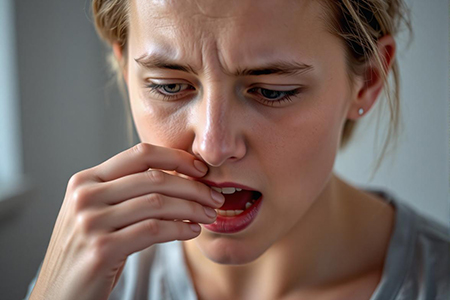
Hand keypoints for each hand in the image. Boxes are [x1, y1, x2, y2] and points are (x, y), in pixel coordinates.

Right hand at [29, 143, 223, 299]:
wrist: (58, 294)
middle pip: (154, 178)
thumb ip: (124, 191)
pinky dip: (180, 229)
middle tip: (214, 196)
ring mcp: (91, 222)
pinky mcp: (102, 249)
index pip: (140, 154)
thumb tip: (176, 176)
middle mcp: (86, 195)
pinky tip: (192, 231)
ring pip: (158, 203)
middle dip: (193, 186)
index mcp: (86, 180)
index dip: (177, 158)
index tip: (201, 169)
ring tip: (209, 215)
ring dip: (192, 208)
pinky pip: (154, 230)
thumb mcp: (96, 212)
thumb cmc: (85, 251)